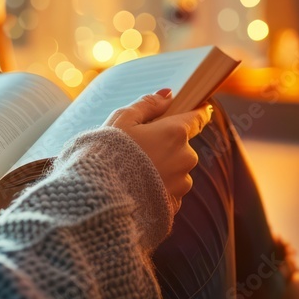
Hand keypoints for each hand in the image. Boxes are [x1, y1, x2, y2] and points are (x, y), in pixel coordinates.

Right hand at [105, 89, 213, 203]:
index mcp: (175, 132)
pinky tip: (139, 190)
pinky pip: (171, 192)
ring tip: (136, 173)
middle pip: (183, 146)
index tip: (197, 110)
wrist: (100, 197)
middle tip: (140, 149)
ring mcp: (182, 183)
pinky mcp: (174, 204)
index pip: (198, 118)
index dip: (197, 113)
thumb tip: (168, 94)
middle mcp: (185, 157)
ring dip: (164, 169)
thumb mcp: (122, 119)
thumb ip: (148, 104)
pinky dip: (159, 190)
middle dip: (167, 146)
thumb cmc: (108, 153)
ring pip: (178, 171)